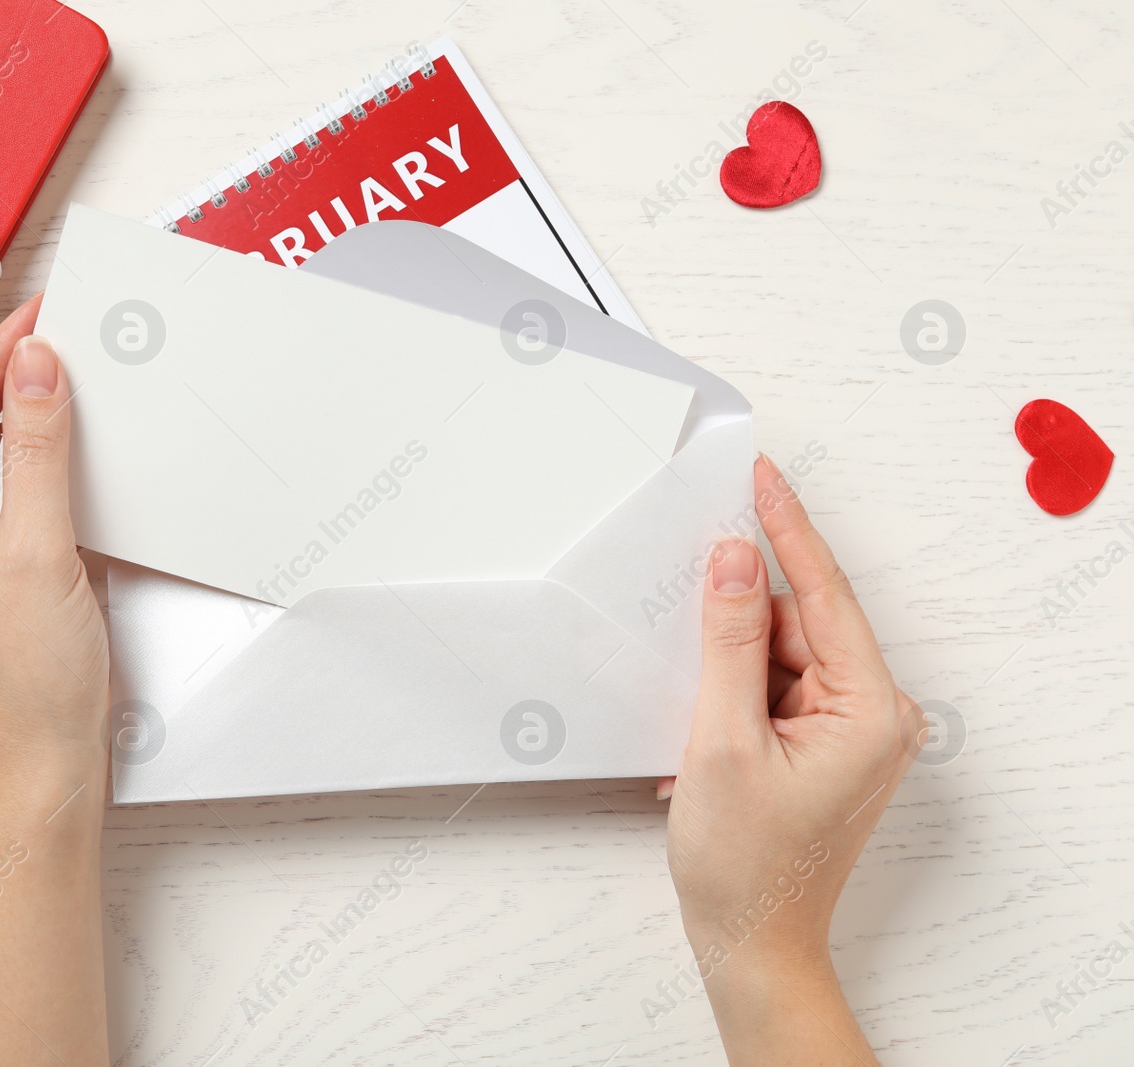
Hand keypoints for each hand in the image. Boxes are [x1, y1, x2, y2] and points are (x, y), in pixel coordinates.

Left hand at [0, 296, 111, 1066]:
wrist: (54, 767)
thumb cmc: (29, 683)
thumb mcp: (38, 550)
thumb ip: (38, 452)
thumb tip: (37, 367)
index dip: (0, 363)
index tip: (39, 313)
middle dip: (19, 383)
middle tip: (65, 325)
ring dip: (38, 421)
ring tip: (77, 367)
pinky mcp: (0, 571)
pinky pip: (21, 497)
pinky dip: (51, 465)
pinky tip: (82, 438)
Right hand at [665, 455, 918, 1065]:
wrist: (750, 942)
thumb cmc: (745, 864)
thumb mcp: (722, 740)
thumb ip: (729, 641)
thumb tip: (733, 561)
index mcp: (869, 710)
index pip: (825, 594)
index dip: (787, 530)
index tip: (763, 477)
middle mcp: (873, 714)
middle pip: (798, 624)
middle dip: (737, 617)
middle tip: (685, 596)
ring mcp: (848, 733)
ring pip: (780, 655)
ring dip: (728, 668)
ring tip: (696, 715)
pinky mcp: (822, 746)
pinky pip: (774, 688)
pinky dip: (732, 696)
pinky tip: (703, 729)